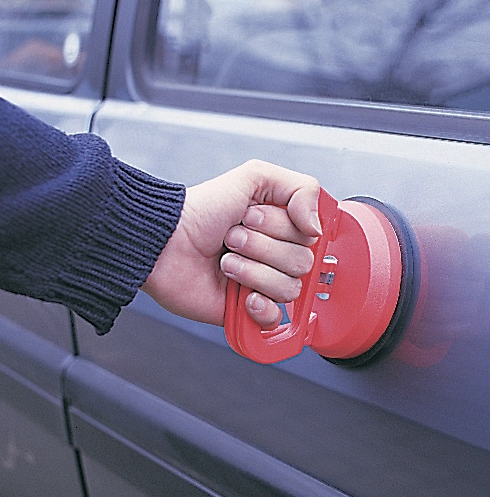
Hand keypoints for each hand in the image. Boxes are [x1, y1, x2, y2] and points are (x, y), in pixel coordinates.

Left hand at [141, 159, 320, 327]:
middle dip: (262, 247)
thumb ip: (302, 189)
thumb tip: (318, 227)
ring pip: (289, 289)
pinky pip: (276, 319)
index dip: (283, 226)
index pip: (312, 236)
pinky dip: (259, 307)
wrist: (164, 242)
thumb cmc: (201, 210)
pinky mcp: (249, 311)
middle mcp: (278, 256)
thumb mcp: (255, 176)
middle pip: (303, 263)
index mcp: (285, 227)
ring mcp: (265, 284)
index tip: (252, 215)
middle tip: (233, 237)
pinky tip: (240, 293)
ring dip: (252, 272)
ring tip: (226, 261)